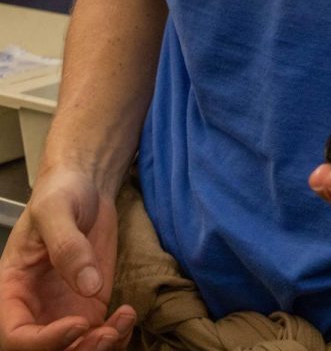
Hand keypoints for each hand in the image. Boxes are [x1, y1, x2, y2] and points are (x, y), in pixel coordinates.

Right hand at [0, 168, 135, 350]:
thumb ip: (67, 246)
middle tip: (106, 333)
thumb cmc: (61, 192)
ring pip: (75, 350)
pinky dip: (116, 337)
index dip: (43, 343)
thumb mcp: (57, 210)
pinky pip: (99, 337)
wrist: (87, 186)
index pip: (15, 336)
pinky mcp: (89, 307)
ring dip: (99, 349)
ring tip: (120, 323)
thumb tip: (87, 286)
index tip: (78, 323)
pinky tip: (127, 314)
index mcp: (12, 290)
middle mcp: (35, 309)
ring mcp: (62, 312)